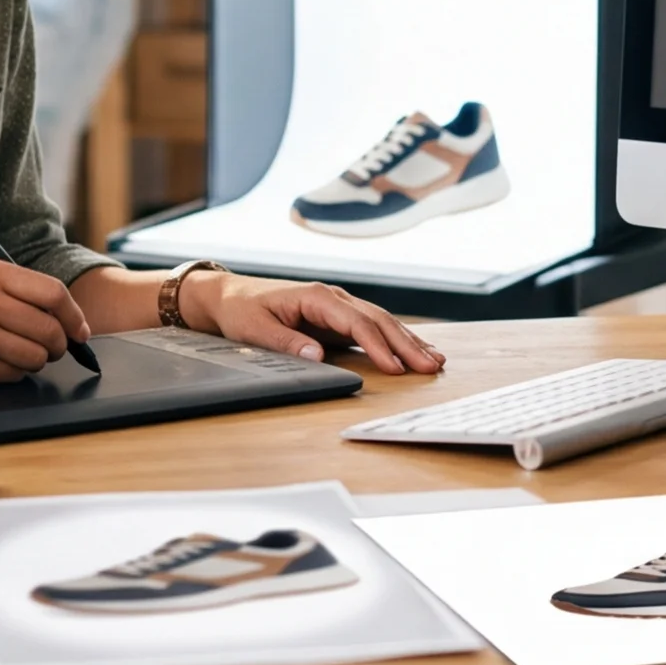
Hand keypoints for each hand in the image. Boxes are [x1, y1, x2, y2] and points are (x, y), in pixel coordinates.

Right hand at [0, 258, 93, 381]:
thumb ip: (16, 290)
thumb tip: (66, 317)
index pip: (53, 293)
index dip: (74, 316)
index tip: (79, 330)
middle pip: (49, 329)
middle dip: (58, 345)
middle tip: (52, 348)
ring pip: (35, 357)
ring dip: (36, 362)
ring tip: (20, 354)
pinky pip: (11, 375)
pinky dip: (13, 373)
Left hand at [186, 274, 443, 375]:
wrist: (229, 296)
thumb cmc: (241, 312)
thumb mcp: (255, 330)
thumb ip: (286, 343)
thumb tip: (317, 356)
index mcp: (317, 296)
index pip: (356, 322)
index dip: (378, 346)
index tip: (396, 368)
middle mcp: (334, 297)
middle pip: (378, 320)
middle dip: (406, 344)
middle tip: (431, 367)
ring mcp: (339, 307)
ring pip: (382, 322)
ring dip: (409, 341)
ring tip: (435, 360)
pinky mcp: (339, 318)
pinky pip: (373, 328)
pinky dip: (396, 340)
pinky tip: (415, 351)